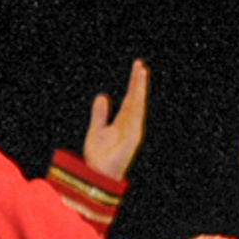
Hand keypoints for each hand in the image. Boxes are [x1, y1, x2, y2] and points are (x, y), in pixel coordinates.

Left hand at [83, 60, 149, 182]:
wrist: (98, 174)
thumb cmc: (98, 155)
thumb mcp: (97, 128)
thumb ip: (100, 113)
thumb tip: (103, 96)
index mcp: (122, 121)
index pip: (130, 98)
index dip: (133, 84)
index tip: (137, 67)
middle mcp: (130, 124)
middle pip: (136, 98)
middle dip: (138, 82)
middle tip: (140, 64)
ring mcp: (133, 130)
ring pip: (138, 104)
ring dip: (139, 88)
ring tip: (141, 72)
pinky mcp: (132, 137)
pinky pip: (136, 116)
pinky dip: (137, 103)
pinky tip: (137, 91)